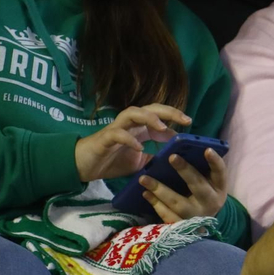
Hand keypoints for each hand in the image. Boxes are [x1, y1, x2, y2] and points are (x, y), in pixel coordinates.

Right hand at [74, 104, 190, 181]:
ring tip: (163, 129)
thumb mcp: (140, 162)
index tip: (190, 124)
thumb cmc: (112, 160)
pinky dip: (129, 139)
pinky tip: (139, 148)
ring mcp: (116, 129)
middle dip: (168, 111)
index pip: (160, 116)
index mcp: (140, 128)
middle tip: (185, 119)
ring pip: (132, 113)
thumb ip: (156, 158)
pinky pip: (117, 133)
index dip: (175, 118)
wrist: (83, 166)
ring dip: (149, 118)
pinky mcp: (104, 138)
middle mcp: (130, 124)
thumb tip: (176, 161)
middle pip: (150, 108)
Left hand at [139, 148, 227, 221]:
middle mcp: (210, 202)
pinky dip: (156, 204)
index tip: (207, 150)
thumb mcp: (209, 184)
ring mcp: (196, 216)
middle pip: (198, 186)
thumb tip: (182, 150)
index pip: (220, 173)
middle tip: (172, 157)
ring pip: (178, 203)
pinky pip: (167, 215)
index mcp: (219, 188)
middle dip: (185, 171)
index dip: (215, 162)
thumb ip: (201, 170)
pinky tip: (146, 193)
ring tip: (144, 178)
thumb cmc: (203, 194)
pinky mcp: (182, 227)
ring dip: (160, 190)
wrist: (203, 223)